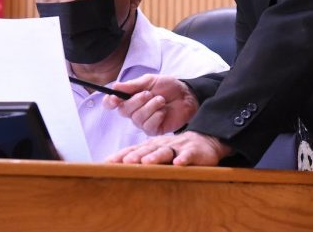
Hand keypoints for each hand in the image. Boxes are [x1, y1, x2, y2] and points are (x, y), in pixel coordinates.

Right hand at [102, 74, 198, 134]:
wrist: (187, 95)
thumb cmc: (168, 87)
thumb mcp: (150, 81)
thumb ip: (133, 85)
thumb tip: (115, 86)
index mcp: (129, 98)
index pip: (111, 103)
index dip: (110, 101)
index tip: (115, 98)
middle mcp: (133, 111)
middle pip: (124, 110)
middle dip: (136, 101)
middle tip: (149, 93)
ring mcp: (143, 122)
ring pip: (137, 118)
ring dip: (150, 106)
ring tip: (161, 100)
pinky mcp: (153, 130)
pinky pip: (148, 126)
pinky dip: (157, 116)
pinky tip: (163, 111)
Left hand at [106, 131, 232, 165]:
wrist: (205, 141)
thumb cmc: (176, 150)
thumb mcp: (158, 153)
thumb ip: (141, 160)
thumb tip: (116, 170)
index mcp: (152, 145)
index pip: (133, 150)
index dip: (121, 156)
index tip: (107, 163)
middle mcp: (163, 144)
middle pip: (147, 149)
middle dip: (136, 155)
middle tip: (125, 162)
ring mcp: (178, 146)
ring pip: (166, 151)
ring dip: (156, 156)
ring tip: (147, 162)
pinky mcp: (194, 151)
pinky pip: (188, 154)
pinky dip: (184, 158)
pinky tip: (179, 163)